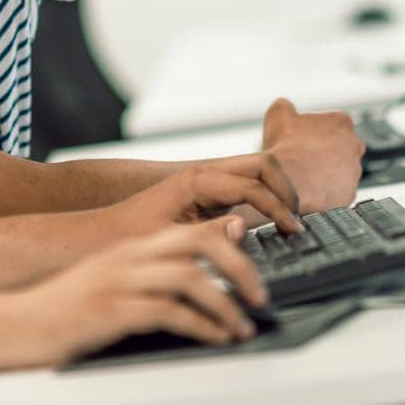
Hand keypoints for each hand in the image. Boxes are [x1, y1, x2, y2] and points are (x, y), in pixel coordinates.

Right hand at [0, 218, 267, 365]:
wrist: (18, 325)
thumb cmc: (67, 309)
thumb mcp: (115, 282)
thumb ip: (155, 272)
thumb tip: (204, 274)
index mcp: (134, 247)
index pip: (195, 231)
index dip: (233, 246)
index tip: (255, 272)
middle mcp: (129, 257)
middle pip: (200, 244)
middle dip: (240, 269)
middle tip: (260, 297)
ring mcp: (119, 282)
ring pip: (190, 278)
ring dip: (226, 304)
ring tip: (242, 326)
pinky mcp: (111, 312)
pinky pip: (168, 313)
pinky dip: (201, 326)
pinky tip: (215, 338)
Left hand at [108, 155, 303, 236]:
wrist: (106, 231)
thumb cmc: (132, 236)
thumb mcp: (169, 240)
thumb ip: (208, 234)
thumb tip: (244, 226)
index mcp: (198, 179)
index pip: (253, 184)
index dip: (278, 208)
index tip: (292, 231)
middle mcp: (206, 173)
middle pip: (263, 164)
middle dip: (286, 189)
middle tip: (298, 221)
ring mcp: (209, 181)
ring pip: (258, 172)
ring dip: (279, 192)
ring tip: (291, 223)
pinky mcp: (210, 194)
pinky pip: (248, 186)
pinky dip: (267, 199)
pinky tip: (273, 225)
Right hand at [256, 97, 363, 212]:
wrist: (289, 189)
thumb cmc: (285, 150)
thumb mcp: (277, 115)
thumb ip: (284, 105)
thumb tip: (285, 106)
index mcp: (341, 121)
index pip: (328, 122)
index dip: (310, 130)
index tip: (297, 139)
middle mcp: (355, 145)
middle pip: (337, 145)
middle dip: (322, 150)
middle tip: (301, 157)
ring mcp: (355, 171)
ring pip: (339, 168)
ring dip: (325, 171)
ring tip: (303, 176)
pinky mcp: (350, 193)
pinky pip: (338, 189)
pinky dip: (326, 190)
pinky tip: (309, 190)